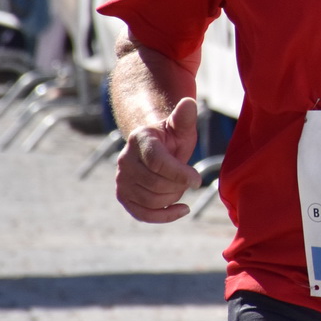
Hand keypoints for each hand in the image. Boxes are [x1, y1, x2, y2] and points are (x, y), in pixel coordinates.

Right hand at [115, 96, 201, 222]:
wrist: (155, 147)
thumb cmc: (172, 136)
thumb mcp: (181, 126)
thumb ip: (185, 117)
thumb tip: (189, 103)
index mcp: (139, 139)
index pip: (157, 162)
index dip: (179, 173)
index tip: (198, 181)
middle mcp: (125, 160)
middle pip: (156, 184)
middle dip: (179, 186)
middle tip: (189, 179)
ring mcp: (121, 180)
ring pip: (151, 200)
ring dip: (173, 198)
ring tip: (181, 187)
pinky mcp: (123, 196)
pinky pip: (142, 214)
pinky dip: (164, 216)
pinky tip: (182, 210)